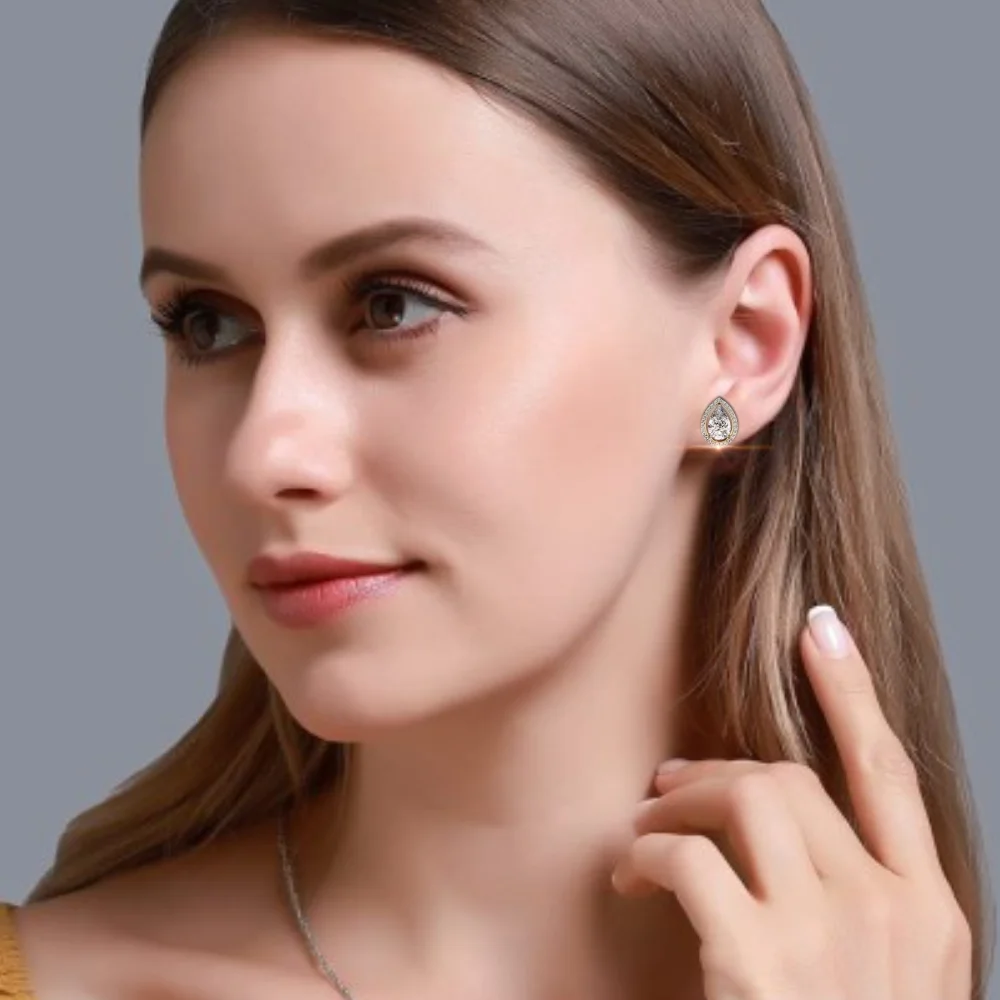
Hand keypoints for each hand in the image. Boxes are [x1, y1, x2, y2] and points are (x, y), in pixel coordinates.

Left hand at [610, 605, 972, 999]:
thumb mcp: (879, 981)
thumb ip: (849, 904)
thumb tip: (770, 823)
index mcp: (931, 919)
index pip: (892, 775)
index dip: (853, 692)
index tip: (821, 628)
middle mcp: (892, 915)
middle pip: (794, 779)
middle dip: (722, 769)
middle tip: (669, 787)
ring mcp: (833, 938)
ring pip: (748, 796)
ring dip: (681, 801)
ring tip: (645, 832)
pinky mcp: (761, 965)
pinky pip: (689, 857)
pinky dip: (647, 855)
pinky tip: (628, 882)